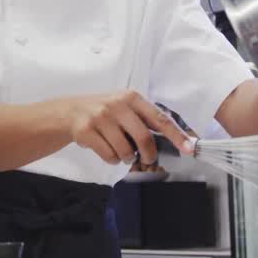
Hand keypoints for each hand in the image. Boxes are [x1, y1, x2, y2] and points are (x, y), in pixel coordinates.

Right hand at [60, 90, 194, 165]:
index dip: (176, 135)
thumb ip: (144, 119)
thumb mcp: (124, 107)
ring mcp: (100, 117)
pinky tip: (108, 152)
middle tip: (148, 159)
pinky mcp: (86, 131)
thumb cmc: (104, 112)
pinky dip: (112, 160)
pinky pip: (109, 155)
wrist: (69, 112)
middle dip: (149, 154)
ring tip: (121, 152)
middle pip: (144, 138)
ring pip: (125, 150)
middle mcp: (117, 105)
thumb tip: (174, 140)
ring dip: (127, 158)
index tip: (189, 148)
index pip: (159, 118)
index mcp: (131, 97)